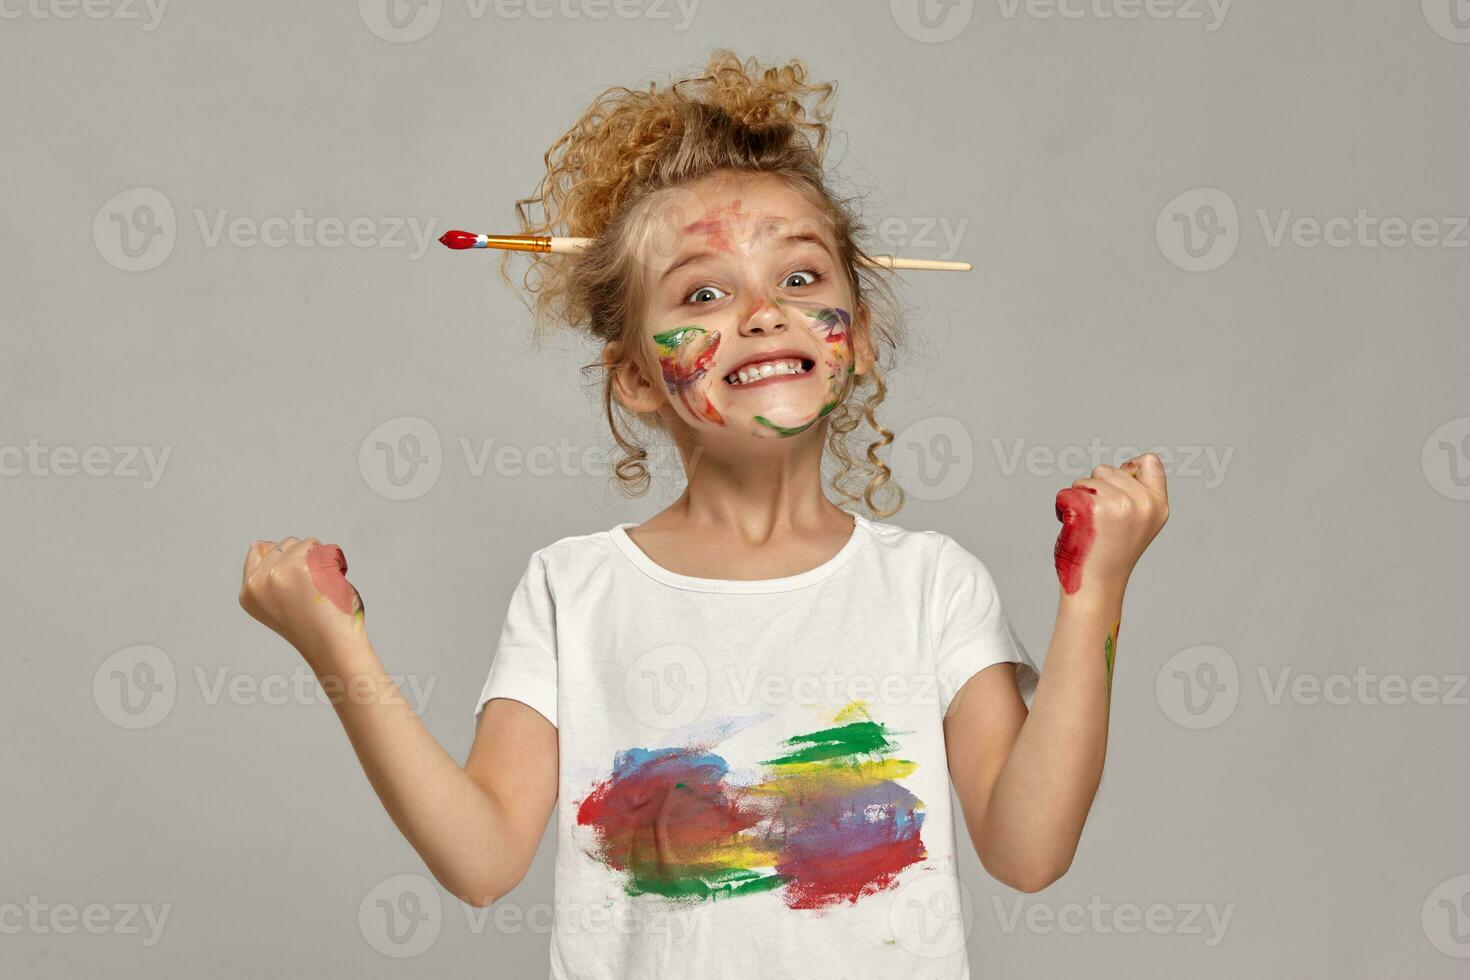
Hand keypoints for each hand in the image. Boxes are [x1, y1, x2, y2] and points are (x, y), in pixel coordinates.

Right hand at [239, 537, 365, 670]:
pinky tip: (333, 583)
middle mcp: (257, 583)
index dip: (283, 555)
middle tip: (312, 589)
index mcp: (248, 593)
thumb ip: (267, 579)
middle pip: (283, 545)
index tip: (298, 574)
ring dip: (318, 559)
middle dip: (303, 558)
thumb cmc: (315, 626)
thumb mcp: (277, 604)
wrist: (332, 646)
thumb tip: (260, 544)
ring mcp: (277, 573)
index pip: (257, 550)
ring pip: (302, 543)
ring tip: (322, 587)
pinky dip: (332, 560)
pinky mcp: (300, 567)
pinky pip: (319, 547)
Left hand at [1053, 453, 1168, 601]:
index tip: (1117, 490)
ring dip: (1079, 499)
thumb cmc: (1110, 554)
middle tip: (1100, 522)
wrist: (1096, 585)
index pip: (1150, 462)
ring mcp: (1117, 504)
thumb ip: (1138, 495)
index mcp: (1158, 506)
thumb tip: (1126, 466)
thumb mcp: (1139, 523)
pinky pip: (1066, 493)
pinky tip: (1073, 528)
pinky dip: (1062, 508)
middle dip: (1096, 488)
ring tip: (1088, 527)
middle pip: (1108, 469)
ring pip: (1086, 480)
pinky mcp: (1091, 508)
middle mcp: (1141, 503)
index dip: (1128, 468)